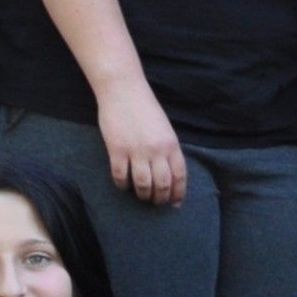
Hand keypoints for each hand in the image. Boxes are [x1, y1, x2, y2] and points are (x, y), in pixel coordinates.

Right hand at [96, 79, 187, 207]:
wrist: (124, 92)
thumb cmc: (146, 110)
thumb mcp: (165, 130)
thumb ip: (168, 150)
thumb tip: (169, 172)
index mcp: (172, 145)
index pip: (180, 176)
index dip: (178, 193)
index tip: (175, 204)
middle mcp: (157, 151)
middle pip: (162, 184)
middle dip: (161, 198)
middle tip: (156, 203)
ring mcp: (137, 151)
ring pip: (143, 184)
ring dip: (143, 195)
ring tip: (142, 197)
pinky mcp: (117, 149)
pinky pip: (120, 175)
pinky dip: (122, 185)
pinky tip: (123, 186)